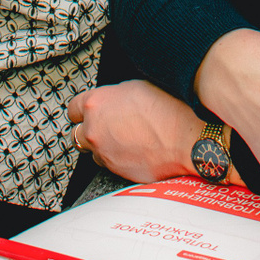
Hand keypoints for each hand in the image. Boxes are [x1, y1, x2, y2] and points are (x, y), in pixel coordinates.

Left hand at [68, 80, 223, 185]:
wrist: (186, 138)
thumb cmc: (168, 108)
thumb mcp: (136, 87)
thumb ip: (115, 96)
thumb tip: (113, 101)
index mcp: (96, 104)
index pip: (73, 108)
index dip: (83, 109)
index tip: (89, 111)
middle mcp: (94, 130)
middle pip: (77, 134)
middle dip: (90, 130)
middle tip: (107, 126)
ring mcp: (105, 154)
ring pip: (94, 152)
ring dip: (104, 147)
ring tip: (126, 140)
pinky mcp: (117, 172)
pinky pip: (111, 165)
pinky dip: (118, 159)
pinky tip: (136, 151)